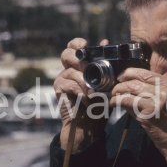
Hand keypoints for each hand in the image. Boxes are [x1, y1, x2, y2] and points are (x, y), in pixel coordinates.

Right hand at [53, 37, 108, 151]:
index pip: (73, 46)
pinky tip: (87, 98)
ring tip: (95, 91)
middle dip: (78, 59)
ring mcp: (62, 78)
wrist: (90, 124)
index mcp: (80, 64)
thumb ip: (106, 63)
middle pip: (66, 54)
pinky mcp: (59, 89)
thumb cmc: (100, 102)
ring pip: (70, 71)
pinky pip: (68, 84)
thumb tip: (105, 41)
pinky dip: (80, 91)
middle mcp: (69, 68)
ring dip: (84, 81)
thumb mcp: (107, 82)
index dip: (77, 43)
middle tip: (88, 68)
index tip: (85, 44)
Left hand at [110, 69, 166, 166]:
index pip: (147, 73)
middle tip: (115, 87)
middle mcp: (166, 90)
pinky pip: (127, 101)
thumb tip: (139, 83)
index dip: (131, 73)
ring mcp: (158, 100)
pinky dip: (117, 101)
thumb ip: (160, 90)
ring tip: (113, 96)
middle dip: (122, 82)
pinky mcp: (149, 112)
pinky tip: (114, 104)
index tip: (123, 77)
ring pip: (131, 88)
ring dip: (117, 91)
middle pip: (137, 79)